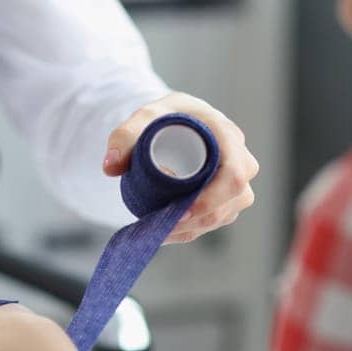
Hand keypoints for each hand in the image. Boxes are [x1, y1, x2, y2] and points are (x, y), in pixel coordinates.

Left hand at [103, 92, 259, 244]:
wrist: (180, 120)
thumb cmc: (168, 115)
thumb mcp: (146, 116)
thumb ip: (124, 137)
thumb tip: (110, 167)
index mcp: (226, 136)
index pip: (234, 174)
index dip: (212, 198)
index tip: (182, 211)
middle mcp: (241, 159)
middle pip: (234, 199)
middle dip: (199, 218)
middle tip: (164, 226)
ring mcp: (237, 182)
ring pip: (225, 215)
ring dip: (193, 228)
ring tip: (159, 230)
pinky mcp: (227, 198)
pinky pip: (214, 220)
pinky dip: (190, 231)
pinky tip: (165, 233)